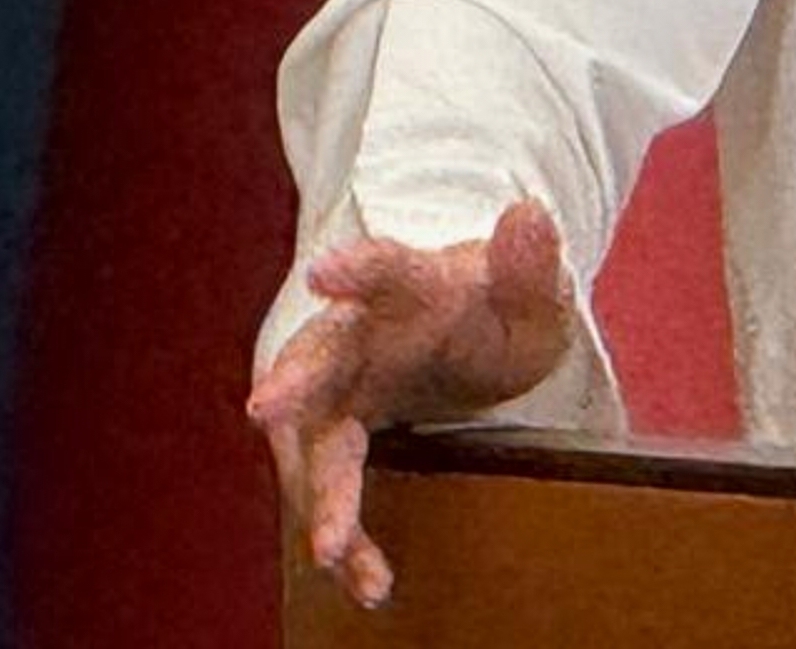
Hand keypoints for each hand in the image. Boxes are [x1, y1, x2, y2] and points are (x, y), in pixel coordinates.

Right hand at [244, 195, 575, 609]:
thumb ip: (531, 262)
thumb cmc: (497, 307)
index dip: (355, 268)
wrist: (468, 334)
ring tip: (332, 550)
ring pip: (314, 443)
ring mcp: (339, 392)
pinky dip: (345, 535)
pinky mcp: (336, 441)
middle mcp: (357, 337)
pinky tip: (369, 583)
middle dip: (292, 382)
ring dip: (320, 495)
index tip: (323, 272)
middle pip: (316, 357)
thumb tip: (529, 213)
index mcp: (408, 288)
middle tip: (262, 406)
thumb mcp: (532, 291)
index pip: (384, 269)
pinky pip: (330, 490)